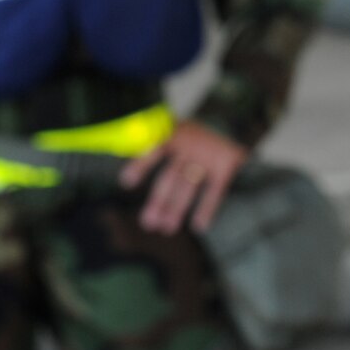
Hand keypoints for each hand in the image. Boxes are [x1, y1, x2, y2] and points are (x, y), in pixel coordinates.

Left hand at [120, 119, 246, 235]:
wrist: (229, 120)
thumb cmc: (189, 135)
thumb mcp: (170, 130)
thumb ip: (146, 140)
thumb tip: (120, 150)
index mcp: (174, 132)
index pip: (156, 148)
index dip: (141, 164)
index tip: (126, 182)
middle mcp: (191, 143)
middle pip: (171, 175)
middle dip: (159, 200)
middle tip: (149, 223)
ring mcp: (208, 154)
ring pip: (188, 185)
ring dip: (177, 208)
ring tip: (167, 228)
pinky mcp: (226, 163)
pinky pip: (216, 189)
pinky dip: (207, 208)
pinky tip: (199, 225)